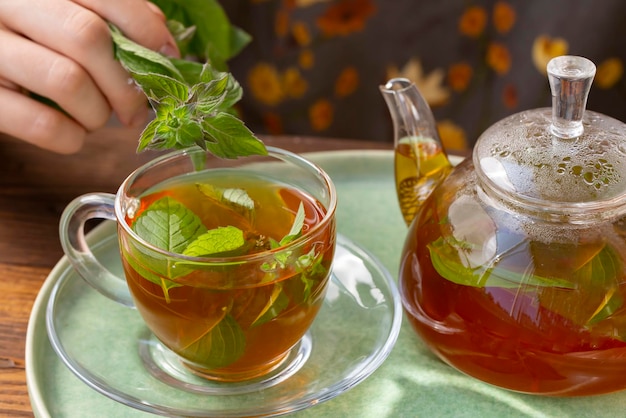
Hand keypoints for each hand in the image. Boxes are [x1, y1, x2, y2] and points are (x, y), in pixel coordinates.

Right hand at [0, 0, 178, 153]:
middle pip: (87, 38)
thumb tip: (162, 45)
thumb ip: (113, 19)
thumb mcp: (67, 17)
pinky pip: (43, 125)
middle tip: (136, 109)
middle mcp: (7, 8)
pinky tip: (74, 133)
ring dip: (98, 112)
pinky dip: (72, 137)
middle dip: (126, 83)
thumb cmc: (34, 43)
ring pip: (66, 82)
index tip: (168, 57)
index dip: (145, 29)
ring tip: (97, 118)